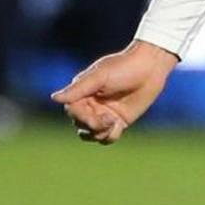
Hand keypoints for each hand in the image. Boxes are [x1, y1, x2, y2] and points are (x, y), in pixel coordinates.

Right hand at [51, 40, 177, 143]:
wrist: (150, 67)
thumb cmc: (123, 67)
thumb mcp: (99, 76)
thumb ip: (78, 89)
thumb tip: (54, 98)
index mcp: (82, 93)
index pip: (73, 112)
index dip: (82, 117)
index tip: (96, 114)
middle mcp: (90, 105)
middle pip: (81, 125)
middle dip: (93, 126)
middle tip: (109, 118)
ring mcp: (104, 114)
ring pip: (92, 134)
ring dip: (100, 133)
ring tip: (113, 122)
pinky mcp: (118, 121)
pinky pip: (107, 137)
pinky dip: (111, 136)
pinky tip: (119, 125)